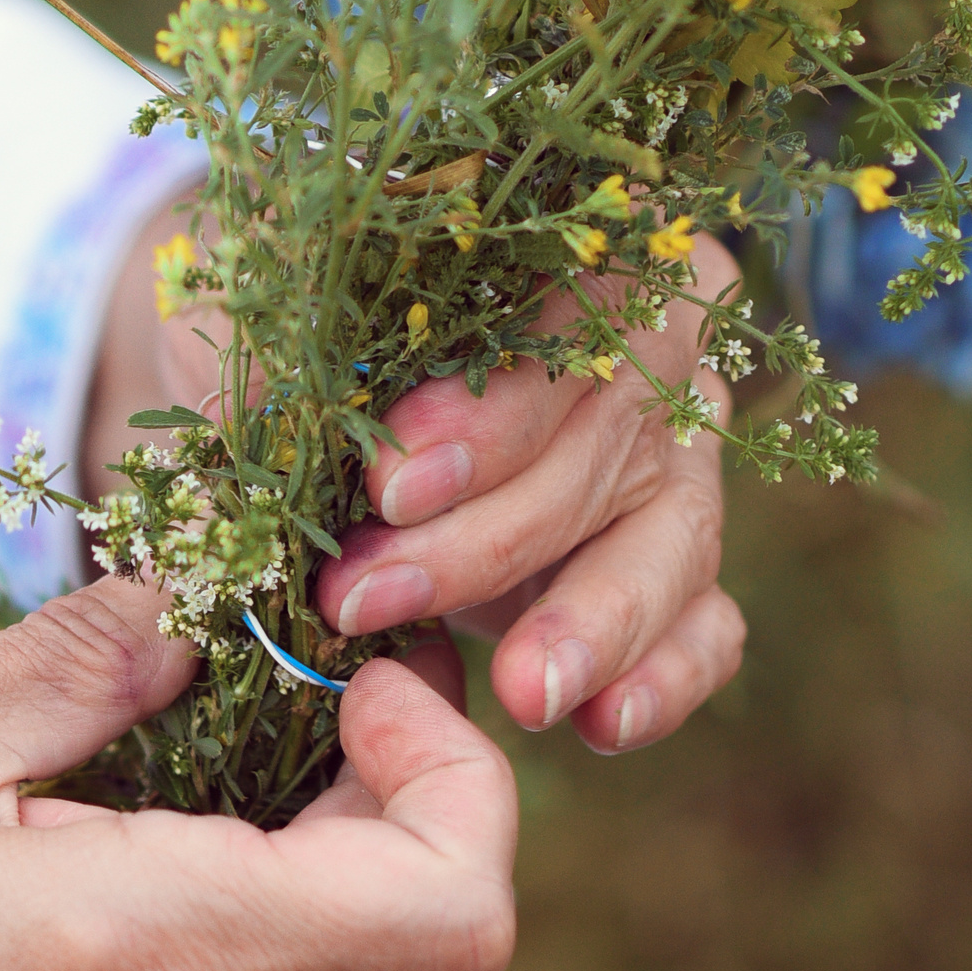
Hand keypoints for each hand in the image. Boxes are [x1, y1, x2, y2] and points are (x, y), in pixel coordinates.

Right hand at [0, 578, 514, 970]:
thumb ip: (73, 661)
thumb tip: (189, 609)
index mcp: (167, 953)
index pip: (456, 895)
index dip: (458, 764)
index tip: (355, 677)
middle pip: (418, 906)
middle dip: (386, 765)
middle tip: (291, 661)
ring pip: (352, 952)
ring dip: (319, 831)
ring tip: (195, 738)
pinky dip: (259, 899)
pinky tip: (139, 834)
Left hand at [87, 207, 744, 754]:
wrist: (305, 379)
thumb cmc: (298, 322)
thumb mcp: (265, 305)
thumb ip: (273, 345)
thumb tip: (270, 417)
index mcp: (581, 244)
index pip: (569, 317)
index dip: (490, 411)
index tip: (388, 483)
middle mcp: (655, 344)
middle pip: (607, 444)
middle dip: (485, 539)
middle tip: (366, 600)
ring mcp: (675, 456)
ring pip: (672, 540)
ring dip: (592, 623)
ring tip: (523, 696)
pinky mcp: (671, 560)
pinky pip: (706, 621)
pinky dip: (666, 676)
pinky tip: (602, 727)